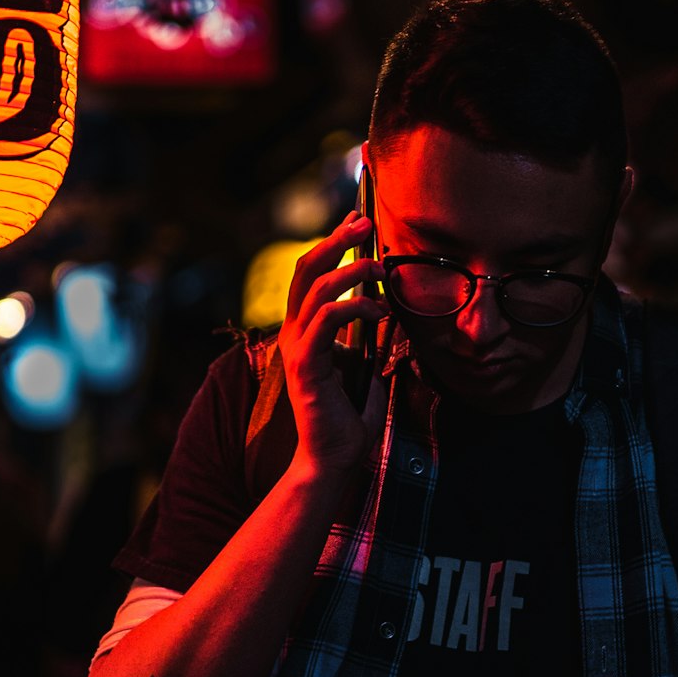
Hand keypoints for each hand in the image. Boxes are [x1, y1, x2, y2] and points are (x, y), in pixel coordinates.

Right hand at [278, 211, 386, 472]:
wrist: (335, 457)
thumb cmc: (349, 415)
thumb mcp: (361, 363)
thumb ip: (363, 334)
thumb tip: (383, 304)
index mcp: (304, 330)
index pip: (311, 273)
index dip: (332, 242)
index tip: (356, 219)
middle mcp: (294, 333)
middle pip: (308, 270)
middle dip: (337, 240)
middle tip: (364, 223)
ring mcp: (297, 348)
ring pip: (316, 289)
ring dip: (351, 271)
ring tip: (379, 268)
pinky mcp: (306, 366)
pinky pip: (326, 321)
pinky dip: (354, 307)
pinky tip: (378, 312)